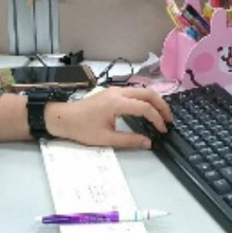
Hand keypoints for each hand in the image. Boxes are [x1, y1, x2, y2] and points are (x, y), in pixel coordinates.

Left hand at [45, 87, 172, 148]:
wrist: (62, 118)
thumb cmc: (82, 129)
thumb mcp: (106, 139)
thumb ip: (129, 140)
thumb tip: (148, 142)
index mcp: (117, 103)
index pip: (145, 107)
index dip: (157, 119)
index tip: (163, 130)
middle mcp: (118, 92)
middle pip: (148, 93)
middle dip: (162, 105)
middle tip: (169, 119)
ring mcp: (115, 90)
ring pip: (142, 90)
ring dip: (155, 101)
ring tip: (162, 115)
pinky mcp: (112, 92)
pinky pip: (135, 92)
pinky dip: (146, 99)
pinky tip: (148, 110)